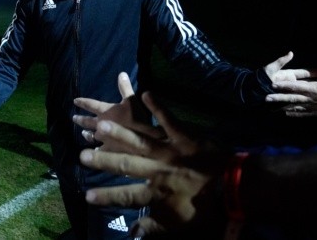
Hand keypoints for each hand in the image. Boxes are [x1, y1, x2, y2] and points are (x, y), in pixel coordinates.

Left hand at [72, 72, 162, 147]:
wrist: (141, 139)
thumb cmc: (137, 118)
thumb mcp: (132, 100)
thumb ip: (125, 87)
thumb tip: (121, 73)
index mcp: (105, 111)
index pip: (91, 104)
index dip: (83, 102)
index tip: (75, 100)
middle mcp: (100, 124)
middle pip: (87, 121)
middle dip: (80, 119)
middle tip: (74, 118)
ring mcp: (103, 138)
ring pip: (90, 136)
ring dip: (86, 134)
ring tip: (83, 133)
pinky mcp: (108, 150)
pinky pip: (99, 151)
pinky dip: (96, 151)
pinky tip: (94, 152)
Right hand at [80, 92, 226, 236]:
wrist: (235, 190)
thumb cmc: (207, 210)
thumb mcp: (178, 224)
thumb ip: (153, 228)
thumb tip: (132, 235)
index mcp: (156, 192)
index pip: (126, 195)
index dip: (106, 196)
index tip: (86, 196)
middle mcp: (158, 169)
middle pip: (125, 164)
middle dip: (102, 160)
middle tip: (81, 155)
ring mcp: (170, 150)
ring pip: (140, 140)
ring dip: (120, 132)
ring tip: (100, 123)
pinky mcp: (185, 137)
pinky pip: (169, 119)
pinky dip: (158, 105)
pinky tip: (145, 92)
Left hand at [265, 47, 316, 116]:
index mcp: (313, 89)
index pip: (295, 86)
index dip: (283, 85)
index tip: (273, 84)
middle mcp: (310, 99)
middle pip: (291, 98)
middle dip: (278, 98)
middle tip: (266, 98)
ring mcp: (313, 107)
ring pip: (295, 107)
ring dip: (284, 107)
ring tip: (273, 108)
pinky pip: (303, 113)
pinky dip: (295, 113)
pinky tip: (288, 113)